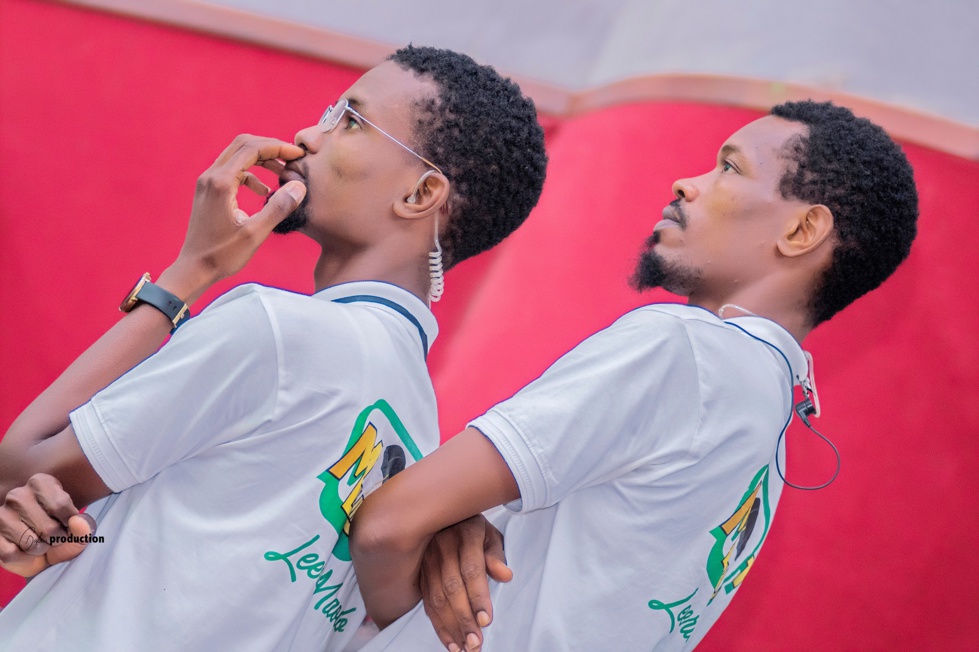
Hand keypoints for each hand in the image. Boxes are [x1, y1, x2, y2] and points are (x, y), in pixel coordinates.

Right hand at [0, 474, 95, 577]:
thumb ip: (85, 526)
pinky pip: (12, 554)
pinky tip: (23, 550)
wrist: (41, 556)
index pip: (61, 505)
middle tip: (51, 536)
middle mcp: (18, 495)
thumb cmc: (60, 535)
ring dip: (39, 549)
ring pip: (30, 542)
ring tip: (37, 542)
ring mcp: (1, 515)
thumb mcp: (79, 530)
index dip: (68, 523)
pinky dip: (22, 558)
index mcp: (41, 483)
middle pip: (48, 527)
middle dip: (55, 539)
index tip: (66, 523)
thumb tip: (77, 523)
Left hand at [163, 135, 307, 302]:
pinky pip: (231, 171)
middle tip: (292, 158)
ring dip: (261, 159)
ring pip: (237, 156)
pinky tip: (263, 191)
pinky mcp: (208, 191)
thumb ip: (278, 208)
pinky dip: (251, 174)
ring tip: (282, 173)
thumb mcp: (255, 233)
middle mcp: (211, 176)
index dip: (278, 147)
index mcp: (222, 183)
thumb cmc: (222, 255)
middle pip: (243, 145)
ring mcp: (207, 182)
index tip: (298, 155)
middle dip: (270, 147)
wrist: (194, 268)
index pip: (251, 149)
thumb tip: (298, 186)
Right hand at [420, 515, 511, 650]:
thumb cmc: (473, 529)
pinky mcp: (421, 575)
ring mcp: (428, 561)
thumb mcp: (489, 534)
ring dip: (451, 626)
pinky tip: (450, 641)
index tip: (486, 620)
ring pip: (437, 598)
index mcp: (465, 534)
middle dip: (464, 618)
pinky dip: (438, 625)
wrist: (443, 516)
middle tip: (475, 642)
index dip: (478, 596)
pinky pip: (428, 603)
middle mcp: (443, 547)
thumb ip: (496, 555)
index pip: (471, 569)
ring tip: (464, 648)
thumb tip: (505, 575)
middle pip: (452, 588)